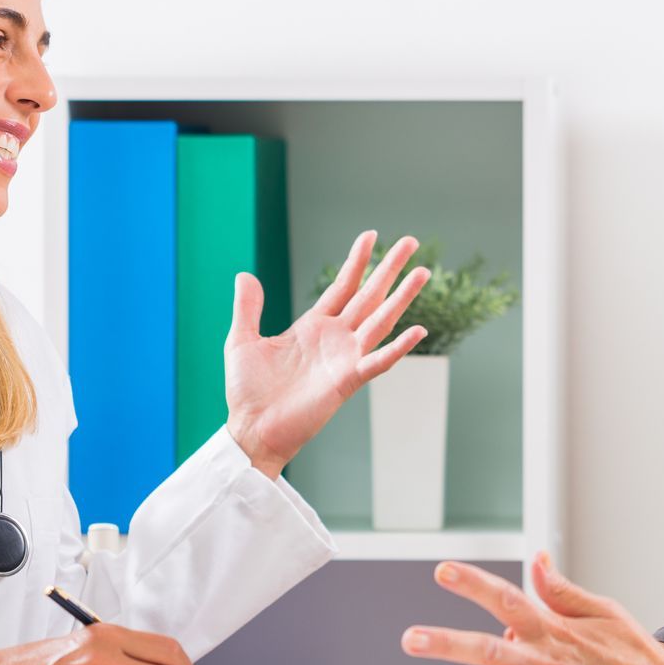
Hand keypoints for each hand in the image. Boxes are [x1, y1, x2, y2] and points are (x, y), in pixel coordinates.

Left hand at [224, 231, 430, 477]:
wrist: (251, 429)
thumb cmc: (247, 391)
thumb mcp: (242, 340)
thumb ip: (248, 308)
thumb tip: (245, 275)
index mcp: (313, 325)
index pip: (342, 286)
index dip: (357, 261)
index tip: (371, 235)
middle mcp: (335, 338)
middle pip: (369, 295)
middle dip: (389, 268)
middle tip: (411, 242)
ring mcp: (344, 358)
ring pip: (380, 320)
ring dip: (401, 297)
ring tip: (422, 273)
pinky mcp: (347, 381)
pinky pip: (377, 362)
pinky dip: (398, 347)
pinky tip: (418, 330)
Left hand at [402, 551, 663, 664]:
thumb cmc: (634, 655)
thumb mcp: (602, 610)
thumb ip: (562, 590)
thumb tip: (537, 559)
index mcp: (554, 630)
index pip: (507, 599)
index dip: (472, 584)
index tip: (442, 571)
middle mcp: (546, 662)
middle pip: (489, 649)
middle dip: (447, 643)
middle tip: (411, 638)